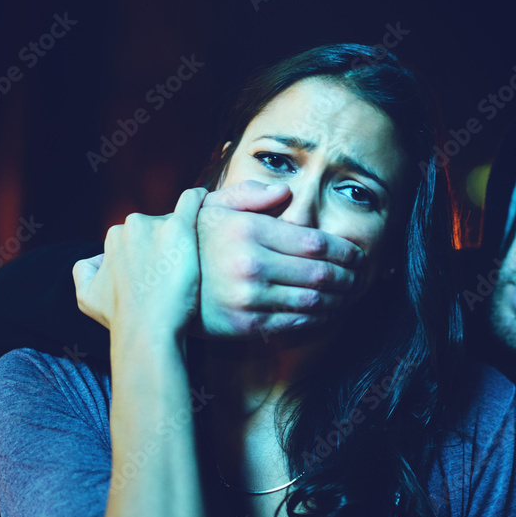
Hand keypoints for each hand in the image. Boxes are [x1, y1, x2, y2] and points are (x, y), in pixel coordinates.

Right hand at [72, 188, 205, 340]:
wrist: (147, 329)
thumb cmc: (121, 317)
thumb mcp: (86, 296)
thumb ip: (85, 271)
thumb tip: (96, 260)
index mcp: (114, 236)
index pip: (141, 236)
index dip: (153, 254)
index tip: (164, 273)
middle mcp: (132, 225)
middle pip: (160, 227)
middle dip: (168, 245)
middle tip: (180, 273)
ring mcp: (156, 225)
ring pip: (178, 223)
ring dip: (185, 239)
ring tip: (198, 261)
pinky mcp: (180, 229)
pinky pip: (192, 201)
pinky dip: (199, 198)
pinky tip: (208, 201)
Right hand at [194, 180, 365, 338]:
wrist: (156, 288)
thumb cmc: (194, 242)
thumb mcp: (214, 207)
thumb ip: (250, 195)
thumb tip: (286, 191)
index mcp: (249, 231)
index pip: (315, 242)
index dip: (344, 250)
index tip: (357, 254)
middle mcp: (251, 264)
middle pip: (320, 273)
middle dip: (348, 276)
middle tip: (358, 277)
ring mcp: (248, 297)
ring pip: (312, 301)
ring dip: (338, 299)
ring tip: (348, 294)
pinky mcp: (246, 325)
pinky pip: (294, 322)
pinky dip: (317, 318)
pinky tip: (326, 311)